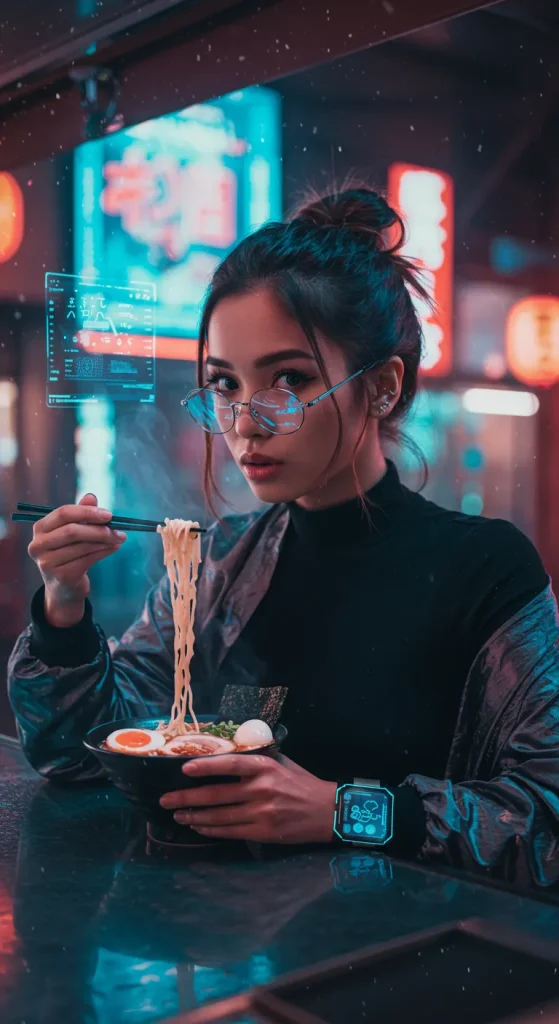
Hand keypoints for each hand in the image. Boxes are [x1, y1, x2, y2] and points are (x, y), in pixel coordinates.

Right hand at [28, 493, 125, 625]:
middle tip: (118, 528)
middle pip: (72, 531)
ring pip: (82, 546)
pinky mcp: (61, 576)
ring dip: (105, 541)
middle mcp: (38, 545)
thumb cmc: (69, 553)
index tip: (108, 514)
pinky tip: (114, 548)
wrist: (64, 587)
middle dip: (99, 529)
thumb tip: (91, 497)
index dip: (87, 512)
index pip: (63, 513)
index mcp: (40, 529)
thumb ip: (81, 513)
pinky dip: (104, 552)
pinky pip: (87, 560)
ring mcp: (47, 562)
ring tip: (119, 538)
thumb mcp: (73, 531)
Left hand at [160, 753, 336, 843]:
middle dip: (186, 798)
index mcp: (265, 767)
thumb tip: (224, 755)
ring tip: (177, 815)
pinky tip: (198, 827)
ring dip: (194, 817)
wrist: (327, 811)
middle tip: (165, 800)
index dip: (205, 767)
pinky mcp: (263, 832)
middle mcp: (261, 789)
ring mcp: (261, 813)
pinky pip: (230, 832)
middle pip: (216, 795)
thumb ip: (256, 761)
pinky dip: (211, 830)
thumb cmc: (301, 783)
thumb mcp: (281, 763)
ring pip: (219, 816)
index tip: (184, 769)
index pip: (229, 765)